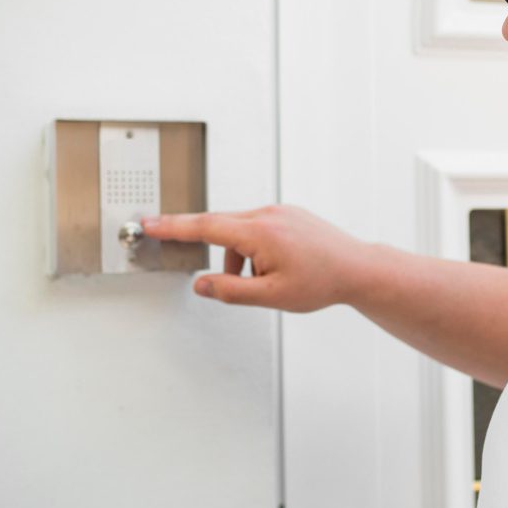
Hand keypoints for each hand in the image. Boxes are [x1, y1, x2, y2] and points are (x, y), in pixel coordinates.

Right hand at [140, 204, 368, 311]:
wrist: (358, 268)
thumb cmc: (322, 281)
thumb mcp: (272, 296)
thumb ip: (231, 291)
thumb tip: (201, 284)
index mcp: (260, 232)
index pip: (205, 226)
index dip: (173, 226)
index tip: (150, 222)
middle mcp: (268, 214)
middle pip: (221, 228)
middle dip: (217, 254)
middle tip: (229, 275)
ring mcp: (280, 212)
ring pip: (240, 232)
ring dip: (240, 258)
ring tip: (267, 281)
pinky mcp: (288, 214)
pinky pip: (258, 229)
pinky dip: (255, 250)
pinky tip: (277, 269)